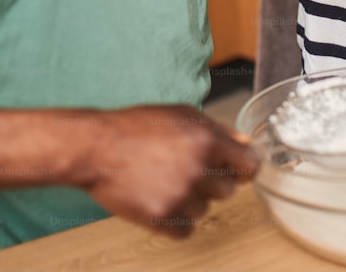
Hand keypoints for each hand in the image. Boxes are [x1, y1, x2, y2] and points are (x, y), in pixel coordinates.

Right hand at [82, 105, 258, 237]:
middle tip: (187, 172)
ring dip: (191, 201)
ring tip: (165, 182)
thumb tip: (245, 143)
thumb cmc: (136, 127)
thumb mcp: (181, 115)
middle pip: (228, 191)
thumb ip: (218, 129)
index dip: (243, 169)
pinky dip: (175, 221)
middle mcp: (198, 167)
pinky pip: (186, 229)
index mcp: (207, 139)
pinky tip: (159, 200)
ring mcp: (180, 194)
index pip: (250, 166)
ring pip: (205, 210)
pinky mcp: (161, 217)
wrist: (96, 148)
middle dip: (212, 183)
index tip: (236, 172)